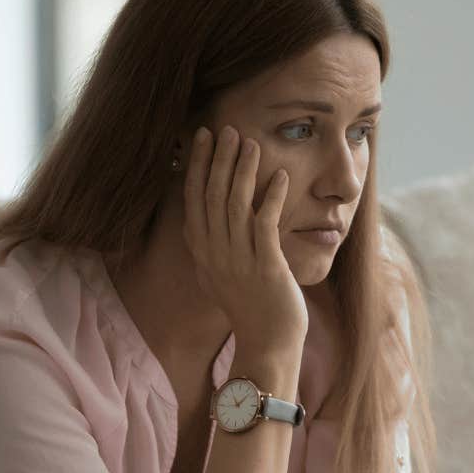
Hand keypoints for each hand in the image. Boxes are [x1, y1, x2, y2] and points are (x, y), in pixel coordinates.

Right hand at [182, 124, 307, 348]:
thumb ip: (211, 246)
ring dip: (243, 170)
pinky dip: (271, 196)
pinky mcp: (265, 266)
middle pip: (211, 195)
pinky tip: (280, 175)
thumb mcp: (219, 274)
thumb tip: (201, 221)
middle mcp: (214, 253)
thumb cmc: (250, 307)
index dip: (198, 165)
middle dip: (220, 159)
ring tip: (252, 142)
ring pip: (235, 204)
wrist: (266, 343)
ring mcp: (238, 260)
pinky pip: (265, 224)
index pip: (193, 198)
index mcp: (202, 252)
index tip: (203, 137)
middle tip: (228, 129)